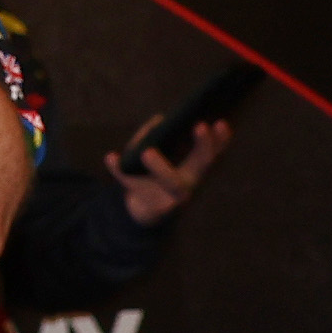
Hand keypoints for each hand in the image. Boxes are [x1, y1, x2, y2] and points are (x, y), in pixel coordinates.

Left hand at [113, 116, 235, 223]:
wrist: (140, 212)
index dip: (219, 140)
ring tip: (146, 152)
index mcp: (193, 170)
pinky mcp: (152, 207)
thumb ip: (152, 136)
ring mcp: (172, 198)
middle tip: (200, 125)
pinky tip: (110, 157)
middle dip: (203, 146)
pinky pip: (133, 185)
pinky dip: (118, 170)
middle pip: (201, 165)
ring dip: (160, 167)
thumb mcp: (151, 152)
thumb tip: (159, 119)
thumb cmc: (150, 177)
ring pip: (171, 182)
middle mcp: (188, 183)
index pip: (211, 152)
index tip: (221, 123)